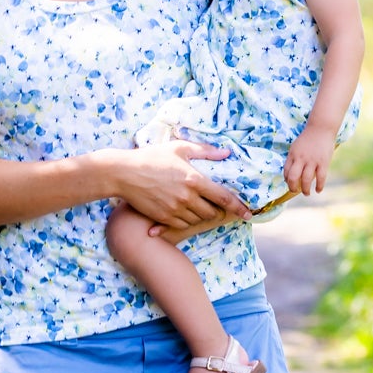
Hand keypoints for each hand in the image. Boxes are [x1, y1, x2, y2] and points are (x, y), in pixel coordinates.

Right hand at [96, 137, 249, 233]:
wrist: (124, 174)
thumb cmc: (151, 157)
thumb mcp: (178, 148)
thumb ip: (204, 151)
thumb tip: (226, 153)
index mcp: (194, 179)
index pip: (224, 197)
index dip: (239, 207)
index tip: (249, 213)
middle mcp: (187, 197)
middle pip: (212, 212)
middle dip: (216, 210)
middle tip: (214, 204)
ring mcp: (175, 210)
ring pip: (198, 220)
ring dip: (201, 215)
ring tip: (195, 204)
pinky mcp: (164, 218)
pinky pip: (183, 225)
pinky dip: (187, 220)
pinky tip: (182, 210)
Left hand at [283, 125, 334, 196]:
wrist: (321, 128)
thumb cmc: (308, 139)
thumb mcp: (296, 147)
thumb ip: (293, 159)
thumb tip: (291, 174)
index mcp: (293, 155)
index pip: (286, 171)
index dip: (287, 180)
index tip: (290, 183)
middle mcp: (301, 159)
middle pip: (293, 178)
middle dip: (292, 188)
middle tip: (295, 191)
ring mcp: (313, 161)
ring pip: (306, 180)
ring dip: (305, 190)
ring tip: (306, 193)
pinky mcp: (323, 162)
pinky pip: (321, 178)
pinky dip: (319, 186)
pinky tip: (318, 190)